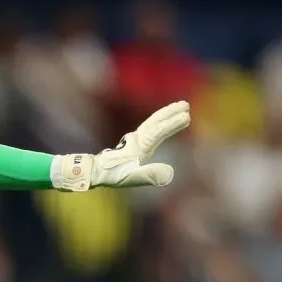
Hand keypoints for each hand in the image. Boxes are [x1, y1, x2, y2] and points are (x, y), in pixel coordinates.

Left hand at [54, 101, 191, 190]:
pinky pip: (149, 128)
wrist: (95, 171)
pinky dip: (158, 123)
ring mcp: (134, 140)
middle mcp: (137, 139)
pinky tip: (161, 125)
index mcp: (139, 146)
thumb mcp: (131, 177)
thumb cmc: (113, 175)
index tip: (187, 116)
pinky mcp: (132, 143)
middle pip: (155, 121)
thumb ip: (150, 174)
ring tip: (179, 107)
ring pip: (152, 123)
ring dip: (165, 115)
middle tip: (186, 104)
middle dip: (170, 112)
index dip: (172, 124)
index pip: (158, 131)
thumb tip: (170, 173)